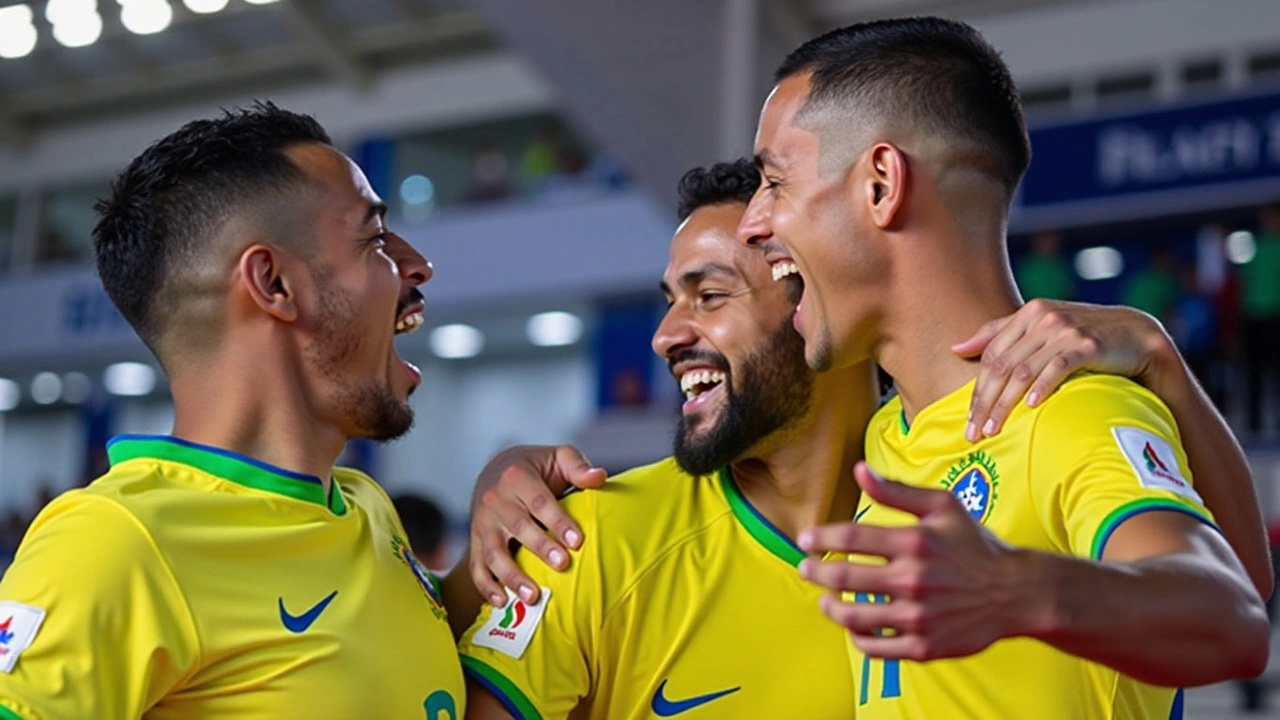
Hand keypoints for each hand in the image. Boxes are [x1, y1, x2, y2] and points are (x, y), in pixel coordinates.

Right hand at [468, 445, 606, 607]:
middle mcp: (495, 499)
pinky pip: (476, 566)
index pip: (539, 501)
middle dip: (540, 548)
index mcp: (516, 476)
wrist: (495, 469)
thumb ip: (578, 466)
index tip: (577, 541)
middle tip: (563, 564)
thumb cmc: (534, 467)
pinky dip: (486, 586)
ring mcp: (482, 522)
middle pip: (518, 527)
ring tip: (533, 596)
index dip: (558, 522)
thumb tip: (600, 477)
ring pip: (494, 552)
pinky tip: (502, 602)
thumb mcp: (557, 457)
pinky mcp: (475, 540)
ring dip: (512, 576)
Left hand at [797, 463, 1027, 660]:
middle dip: (814, 572)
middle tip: (805, 569)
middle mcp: (913, 579)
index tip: (804, 540)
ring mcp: (917, 616)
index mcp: (914, 542)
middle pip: (843, 577)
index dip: (820, 538)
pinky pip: (874, 647)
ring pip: (852, 616)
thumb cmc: (975, 545)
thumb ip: (897, 490)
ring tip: (824, 600)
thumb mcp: (942, 506)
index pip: (850, 537)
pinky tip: (853, 625)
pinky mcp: (923, 646)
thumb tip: (859, 470)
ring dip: (829, 606)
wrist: (1016, 593)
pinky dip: (856, 636)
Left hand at [953, 299, 1174, 441]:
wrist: (1136, 335)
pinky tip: (1031, 407)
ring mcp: (1065, 330)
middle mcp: (1043, 318)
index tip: (968, 419)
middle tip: (973, 432)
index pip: (991, 356)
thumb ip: (999, 334)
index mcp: (1027, 314)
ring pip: (1023, 371)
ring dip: (1005, 404)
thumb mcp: (1040, 329)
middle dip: (984, 402)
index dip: (977, 389)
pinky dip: (1042, 387)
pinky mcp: (1087, 345)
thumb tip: (956, 349)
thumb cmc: (1082, 337)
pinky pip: (1056, 368)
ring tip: (994, 429)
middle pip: (1001, 366)